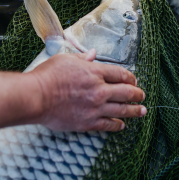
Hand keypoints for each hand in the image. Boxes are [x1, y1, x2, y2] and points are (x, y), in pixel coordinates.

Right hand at [28, 49, 145, 131]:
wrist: (36, 97)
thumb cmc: (48, 76)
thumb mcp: (66, 59)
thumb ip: (83, 58)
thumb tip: (93, 54)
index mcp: (95, 72)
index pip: (121, 74)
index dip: (131, 77)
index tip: (134, 80)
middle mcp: (99, 90)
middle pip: (126, 92)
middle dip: (137, 94)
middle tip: (142, 96)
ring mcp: (95, 108)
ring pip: (122, 110)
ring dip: (134, 111)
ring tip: (142, 111)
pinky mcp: (88, 123)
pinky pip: (108, 125)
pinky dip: (117, 125)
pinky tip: (122, 125)